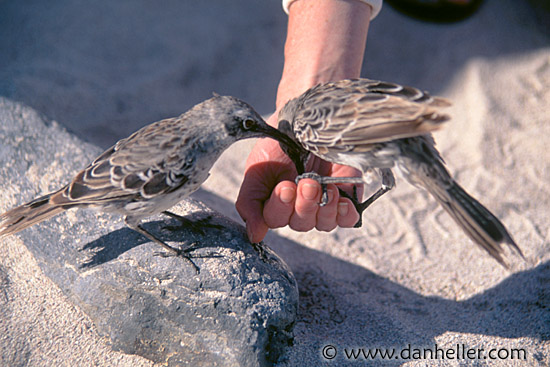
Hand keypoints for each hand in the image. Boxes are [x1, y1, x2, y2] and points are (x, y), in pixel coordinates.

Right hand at [236, 115, 362, 242]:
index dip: (280, 207)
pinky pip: (348, 219)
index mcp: (275, 204)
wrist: (306, 118)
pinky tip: (341, 199)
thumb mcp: (257, 168)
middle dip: (303, 204)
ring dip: (323, 207)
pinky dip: (346, 213)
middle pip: (301, 224)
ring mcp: (324, 204)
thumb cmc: (279, 142)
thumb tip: (255, 235)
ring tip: (324, 186)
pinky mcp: (347, 197)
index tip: (284, 185)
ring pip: (323, 224)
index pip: (275, 219)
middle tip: (307, 182)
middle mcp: (299, 208)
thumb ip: (250, 203)